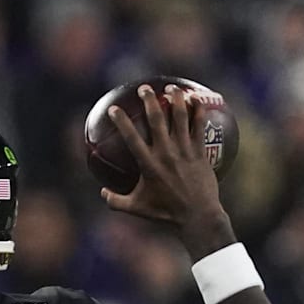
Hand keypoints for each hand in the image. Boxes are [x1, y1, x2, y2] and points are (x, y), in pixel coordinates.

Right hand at [100, 83, 236, 260]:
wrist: (198, 216)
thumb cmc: (165, 213)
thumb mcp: (137, 208)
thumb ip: (116, 200)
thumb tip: (102, 192)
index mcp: (148, 165)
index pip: (131, 137)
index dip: (122, 121)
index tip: (113, 108)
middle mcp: (166, 153)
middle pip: (157, 119)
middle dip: (149, 100)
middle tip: (144, 88)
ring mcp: (185, 151)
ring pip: (180, 117)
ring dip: (175, 99)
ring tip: (170, 87)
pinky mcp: (200, 152)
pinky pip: (199, 125)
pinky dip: (197, 110)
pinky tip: (196, 98)